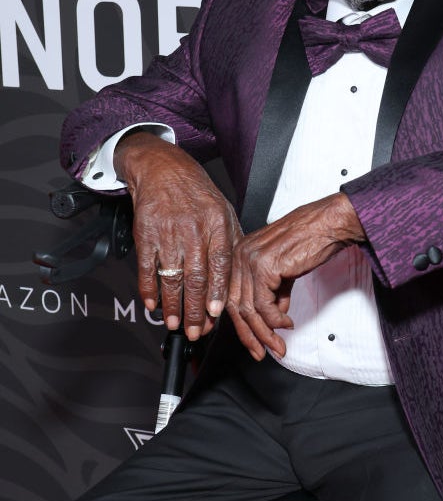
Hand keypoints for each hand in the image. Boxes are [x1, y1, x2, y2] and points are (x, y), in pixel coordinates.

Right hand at [114, 132, 240, 339]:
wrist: (163, 169)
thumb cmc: (197, 194)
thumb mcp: (224, 212)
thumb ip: (231, 243)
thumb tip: (239, 277)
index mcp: (216, 223)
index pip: (220, 264)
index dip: (218, 291)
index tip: (216, 314)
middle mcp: (192, 228)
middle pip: (195, 276)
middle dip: (194, 309)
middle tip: (195, 330)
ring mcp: (167, 231)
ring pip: (170, 276)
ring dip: (172, 305)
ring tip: (173, 324)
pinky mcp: (145, 233)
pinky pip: (146, 267)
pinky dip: (148, 289)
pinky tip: (153, 304)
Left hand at [227, 192, 364, 359]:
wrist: (328, 223)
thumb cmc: (311, 237)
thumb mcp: (285, 266)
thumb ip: (276, 289)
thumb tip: (276, 311)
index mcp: (241, 253)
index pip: (233, 296)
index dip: (242, 324)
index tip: (253, 342)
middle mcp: (240, 255)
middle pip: (236, 306)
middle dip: (250, 334)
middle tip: (261, 351)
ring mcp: (249, 260)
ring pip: (249, 309)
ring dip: (265, 332)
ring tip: (278, 344)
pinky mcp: (263, 266)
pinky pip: (263, 305)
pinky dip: (275, 320)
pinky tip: (286, 323)